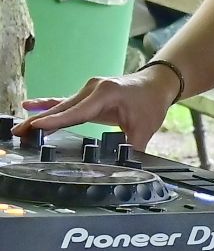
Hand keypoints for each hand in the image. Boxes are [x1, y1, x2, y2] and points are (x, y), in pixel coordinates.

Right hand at [14, 67, 180, 149]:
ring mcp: (89, 89)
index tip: (36, 127)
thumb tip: (124, 167)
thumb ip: (132, 147)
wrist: (158, 83)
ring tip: (18, 129)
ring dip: (40, 117)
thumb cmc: (152, 102)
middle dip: (39, 121)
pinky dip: (48, 106)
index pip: (77, 112)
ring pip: (61, 106)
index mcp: (107, 93)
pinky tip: (29, 106)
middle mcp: (94, 88)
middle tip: (17, 133)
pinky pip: (65, 102)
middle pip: (62, 108)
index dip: (56, 121)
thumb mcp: (145, 127)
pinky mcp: (88, 94)